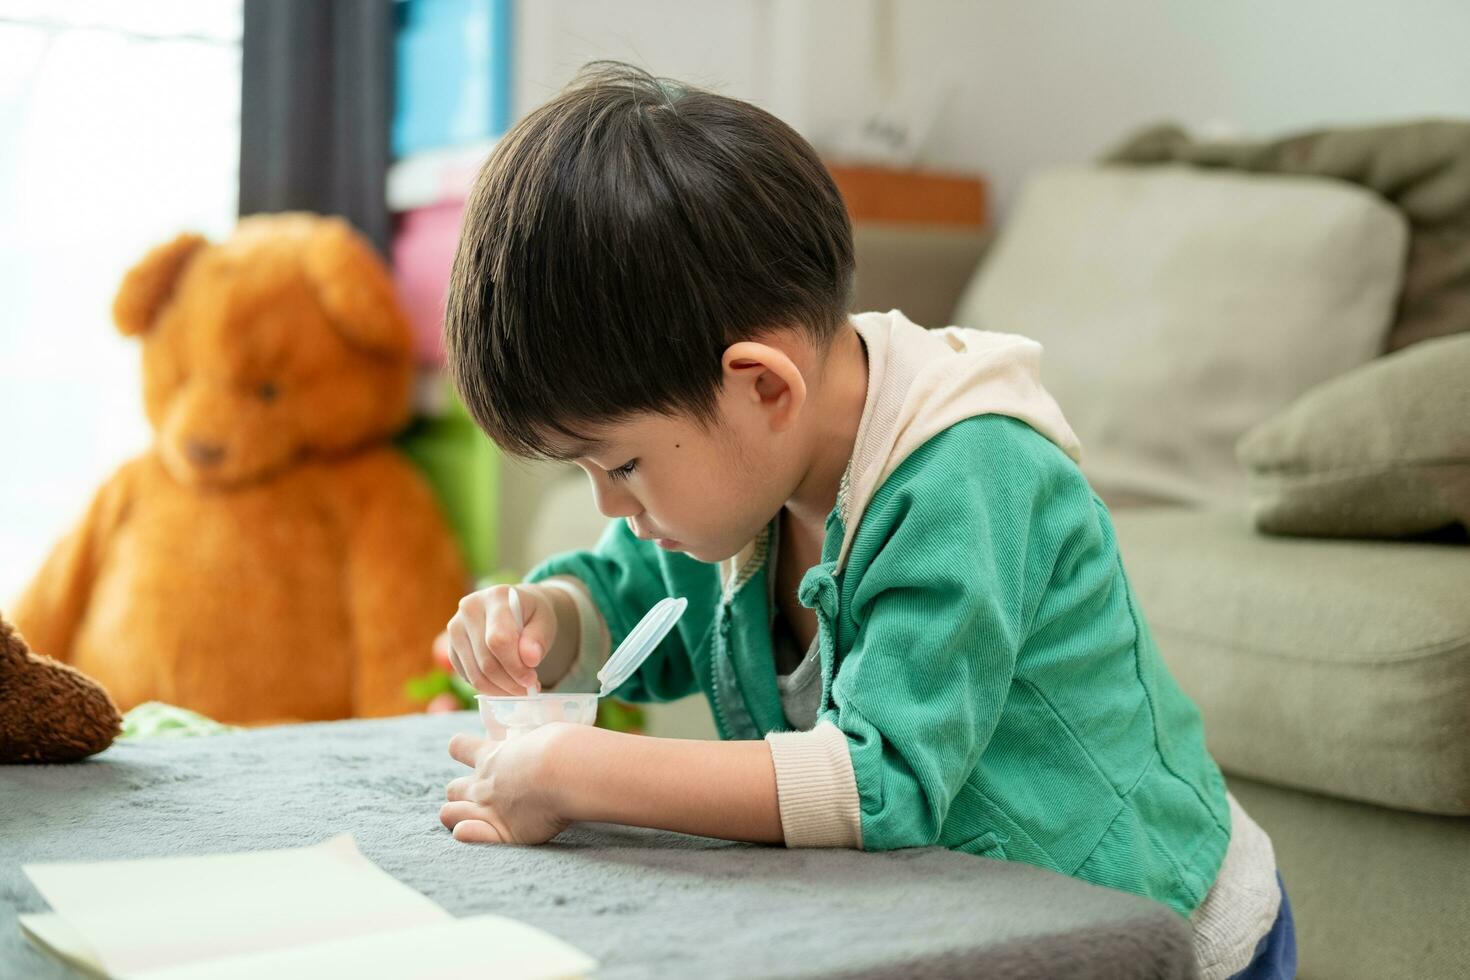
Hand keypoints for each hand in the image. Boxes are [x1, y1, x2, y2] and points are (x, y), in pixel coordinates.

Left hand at [440, 725, 574, 844]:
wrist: (566, 772)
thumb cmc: (560, 747)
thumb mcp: (540, 735)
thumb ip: (530, 745)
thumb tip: (535, 747)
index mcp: (492, 755)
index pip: (459, 746)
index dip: (462, 750)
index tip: (475, 755)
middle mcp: (483, 783)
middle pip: (452, 788)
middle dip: (462, 794)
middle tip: (485, 797)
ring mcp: (488, 809)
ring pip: (448, 814)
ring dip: (459, 816)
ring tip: (480, 820)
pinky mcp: (502, 833)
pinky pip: (465, 835)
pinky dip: (468, 835)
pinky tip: (479, 832)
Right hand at [443, 585, 557, 694]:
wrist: (515, 606)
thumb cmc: (531, 614)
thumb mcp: (544, 620)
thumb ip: (539, 638)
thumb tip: (530, 659)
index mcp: (495, 597)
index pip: (498, 640)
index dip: (515, 666)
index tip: (531, 680)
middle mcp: (469, 609)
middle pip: (485, 660)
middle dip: (509, 682)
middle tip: (528, 689)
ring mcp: (456, 628)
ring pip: (474, 673)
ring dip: (499, 689)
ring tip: (518, 689)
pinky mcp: (451, 646)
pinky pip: (467, 676)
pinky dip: (487, 687)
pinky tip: (504, 684)